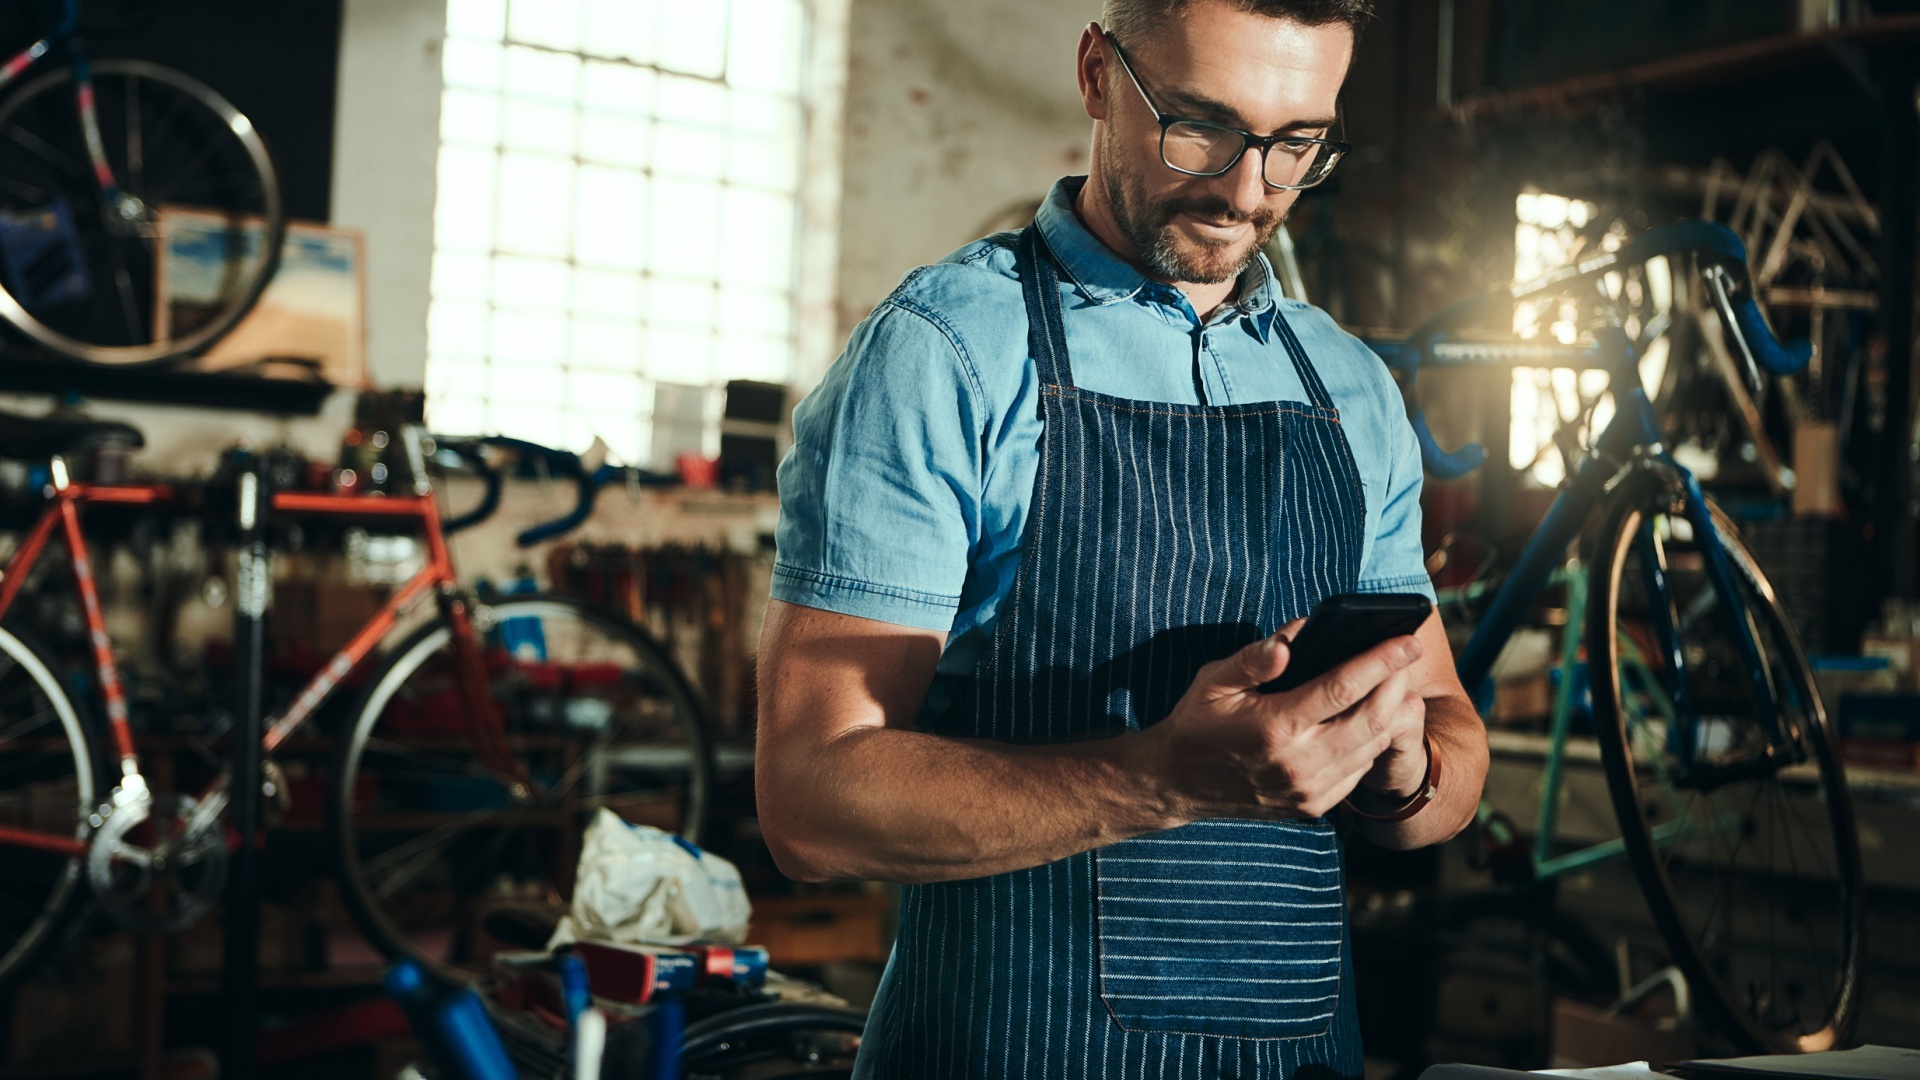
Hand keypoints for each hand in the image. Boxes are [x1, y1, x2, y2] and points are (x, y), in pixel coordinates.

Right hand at [1141, 624, 1427, 819]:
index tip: (1407, 640)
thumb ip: (1254, 658)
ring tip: (1395, 683)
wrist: (1177, 784)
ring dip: (1391, 713)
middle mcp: (1298, 763)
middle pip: (1372, 720)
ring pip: (1372, 747)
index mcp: (1275, 726)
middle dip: (1397, 684)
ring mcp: (1308, 790)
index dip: (1381, 661)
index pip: (1343, 687)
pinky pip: (1359, 772)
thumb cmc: (1197, 723)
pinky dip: (1372, 742)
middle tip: (1406, 656)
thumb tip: (1293, 639)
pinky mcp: (1312, 806)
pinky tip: (1370, 719)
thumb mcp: (1214, 681)